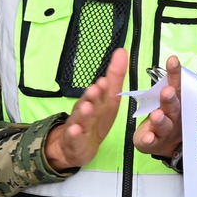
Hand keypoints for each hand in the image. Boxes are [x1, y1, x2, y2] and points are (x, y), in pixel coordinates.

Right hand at [44, 47, 128, 171]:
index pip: (100, 92)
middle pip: (87, 102)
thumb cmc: (94, 119)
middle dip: (91, 96)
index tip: (105, 80)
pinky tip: (75, 130)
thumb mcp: (108, 99)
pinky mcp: (74, 142)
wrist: (74, 146)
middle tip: (95, 89)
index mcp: (95, 101)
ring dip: (83, 112)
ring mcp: (78, 125)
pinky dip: (74, 134)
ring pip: (80, 118)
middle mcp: (85, 110)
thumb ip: (114, 77)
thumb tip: (122, 50)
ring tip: (86, 107)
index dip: (103, 87)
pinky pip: (74, 137)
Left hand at [132, 54, 182, 158]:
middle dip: (170, 98)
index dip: (175, 73)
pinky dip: (149, 139)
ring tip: (157, 115)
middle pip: (173, 106)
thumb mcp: (169, 99)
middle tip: (167, 91)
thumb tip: (172, 58)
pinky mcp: (153, 142)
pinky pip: (151, 141)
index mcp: (175, 101)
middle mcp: (173, 115)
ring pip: (164, 124)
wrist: (167, 145)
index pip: (176, 85)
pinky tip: (148, 137)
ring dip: (161, 120)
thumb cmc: (168, 117)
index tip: (172, 61)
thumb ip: (170, 82)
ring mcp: (164, 130)